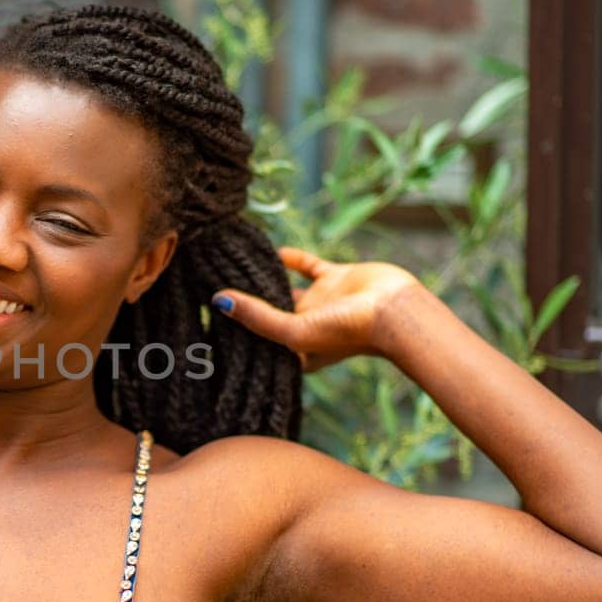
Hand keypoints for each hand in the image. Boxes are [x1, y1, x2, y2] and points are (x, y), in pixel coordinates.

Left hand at [211, 247, 422, 372]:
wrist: (397, 311)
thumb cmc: (348, 333)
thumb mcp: (294, 331)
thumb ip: (257, 317)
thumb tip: (218, 300)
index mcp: (295, 350)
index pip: (256, 338)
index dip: (233, 330)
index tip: (204, 317)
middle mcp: (306, 327)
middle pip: (267, 312)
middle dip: (245, 302)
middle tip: (212, 284)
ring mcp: (321, 302)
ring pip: (283, 286)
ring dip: (264, 277)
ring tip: (236, 265)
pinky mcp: (335, 278)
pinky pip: (306, 266)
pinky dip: (290, 258)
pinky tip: (270, 250)